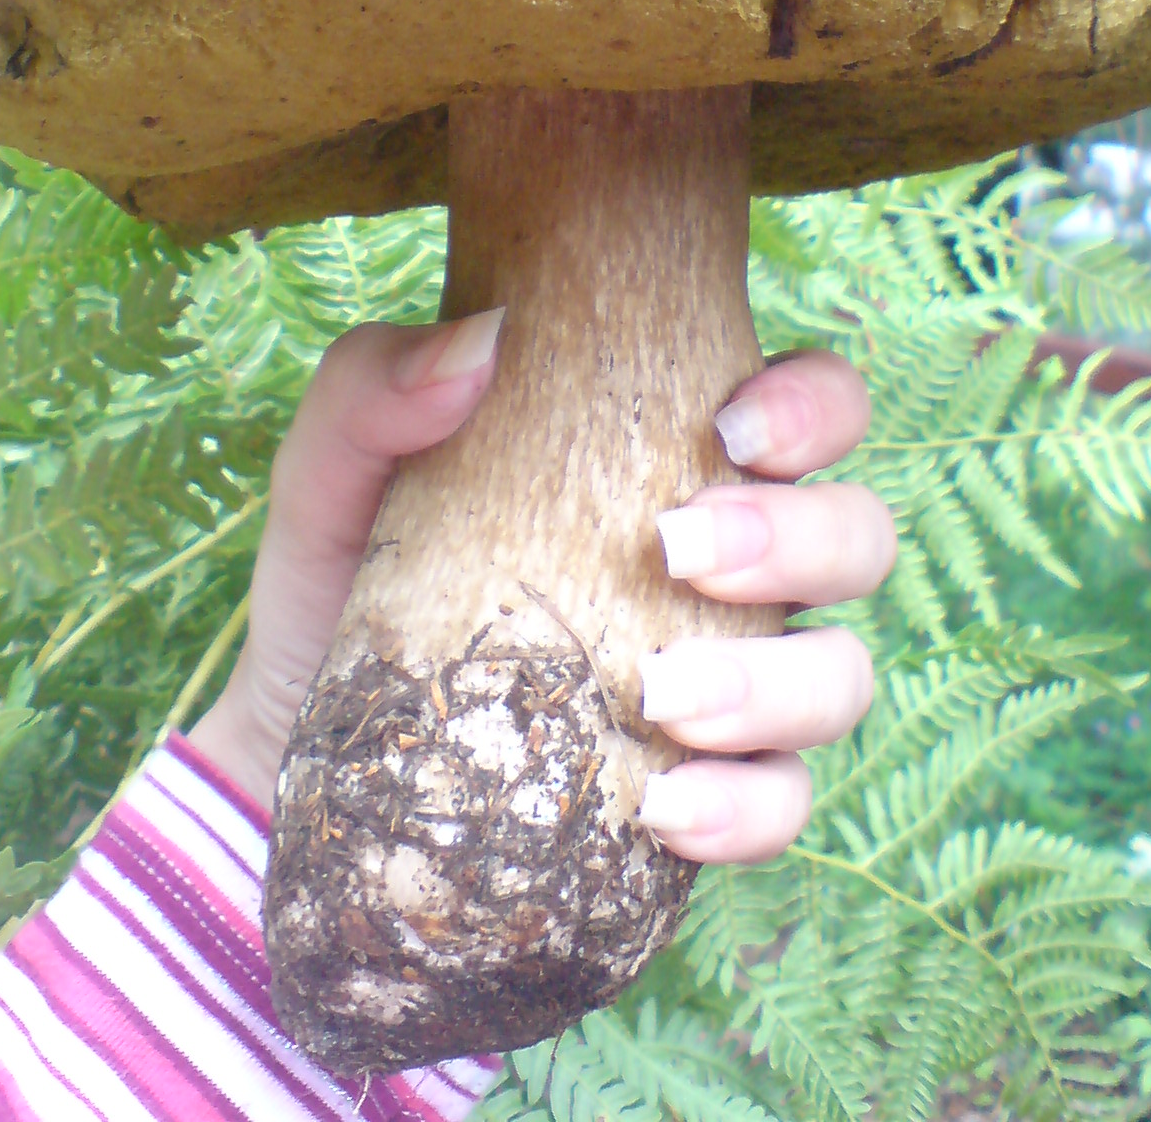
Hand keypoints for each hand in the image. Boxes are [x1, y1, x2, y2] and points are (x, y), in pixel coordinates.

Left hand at [189, 322, 892, 864]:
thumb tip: (479, 340)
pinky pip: (784, 806)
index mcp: (674, 458)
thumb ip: (374, 387)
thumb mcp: (330, 472)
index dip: (815, 404)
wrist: (294, 756)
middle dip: (800, 540)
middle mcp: (730, 568)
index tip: (733, 427)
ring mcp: (733, 686)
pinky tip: (663, 808)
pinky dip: (747, 810)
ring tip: (663, 696)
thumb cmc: (343, 578)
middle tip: (678, 552)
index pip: (811, 405)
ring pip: (843, 673)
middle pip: (857, 534)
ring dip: (780, 683)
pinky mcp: (707, 799)